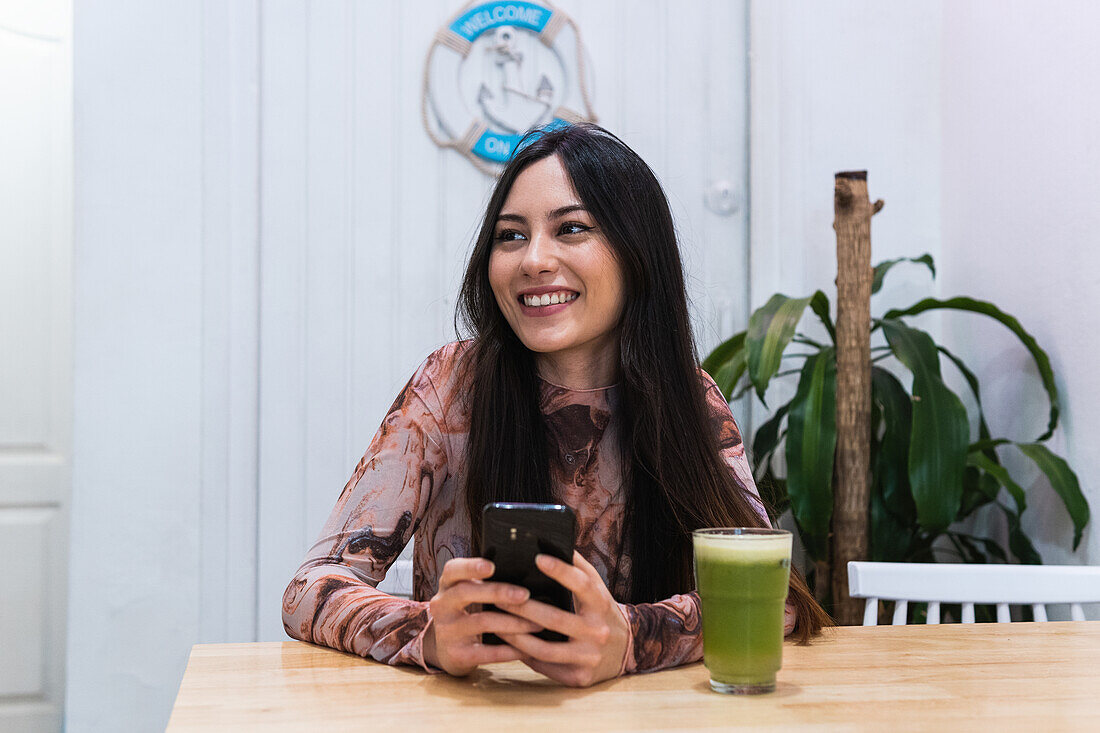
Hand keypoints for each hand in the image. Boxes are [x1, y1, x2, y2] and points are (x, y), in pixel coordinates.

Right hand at [423, 557, 543, 675]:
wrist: (448, 651)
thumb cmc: (468, 612)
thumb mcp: (468, 593)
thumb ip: (486, 581)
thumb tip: (529, 571)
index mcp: (447, 585)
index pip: (453, 569)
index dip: (471, 566)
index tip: (492, 566)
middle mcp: (442, 606)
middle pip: (466, 592)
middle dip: (498, 592)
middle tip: (525, 595)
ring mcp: (447, 631)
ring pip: (482, 622)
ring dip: (513, 623)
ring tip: (537, 624)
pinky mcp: (456, 655)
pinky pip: (487, 652)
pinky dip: (509, 650)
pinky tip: (527, 649)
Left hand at [497, 551, 628, 687]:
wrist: (626, 649)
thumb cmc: (601, 610)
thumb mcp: (597, 588)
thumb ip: (577, 566)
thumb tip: (550, 541)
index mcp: (601, 604)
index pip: (582, 584)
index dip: (561, 571)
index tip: (537, 558)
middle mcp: (598, 631)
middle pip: (555, 619)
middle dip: (523, 608)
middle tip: (499, 596)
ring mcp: (589, 657)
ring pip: (545, 649)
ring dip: (516, 636)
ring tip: (496, 622)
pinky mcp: (579, 678)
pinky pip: (545, 666)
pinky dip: (524, 655)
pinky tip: (508, 644)